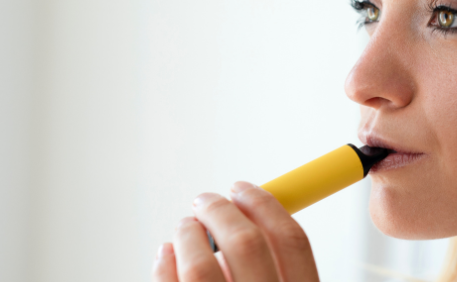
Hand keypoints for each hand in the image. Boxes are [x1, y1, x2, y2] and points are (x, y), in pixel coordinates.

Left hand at [153, 181, 319, 281]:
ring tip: (186, 227)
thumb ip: (273, 268)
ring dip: (189, 234)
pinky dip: (164, 263)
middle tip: (207, 200)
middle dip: (222, 211)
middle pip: (247, 243)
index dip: (267, 205)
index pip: (292, 240)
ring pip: (201, 265)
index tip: (246, 189)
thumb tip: (243, 222)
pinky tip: (167, 253)